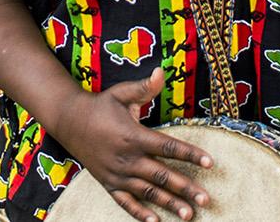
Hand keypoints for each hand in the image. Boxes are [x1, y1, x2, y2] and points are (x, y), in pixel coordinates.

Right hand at [51, 69, 212, 221]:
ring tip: (189, 214)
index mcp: (133, 136)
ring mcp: (117, 174)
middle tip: (207, 199)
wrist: (69, 122)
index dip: (189, 154)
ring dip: (169, 204)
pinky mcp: (108, 183)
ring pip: (147, 193)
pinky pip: (125, 202)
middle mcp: (127, 159)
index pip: (167, 147)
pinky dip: (139, 214)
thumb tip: (162, 71)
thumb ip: (144, 87)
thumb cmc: (101, 105)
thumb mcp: (121, 93)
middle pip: (161, 176)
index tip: (209, 162)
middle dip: (185, 188)